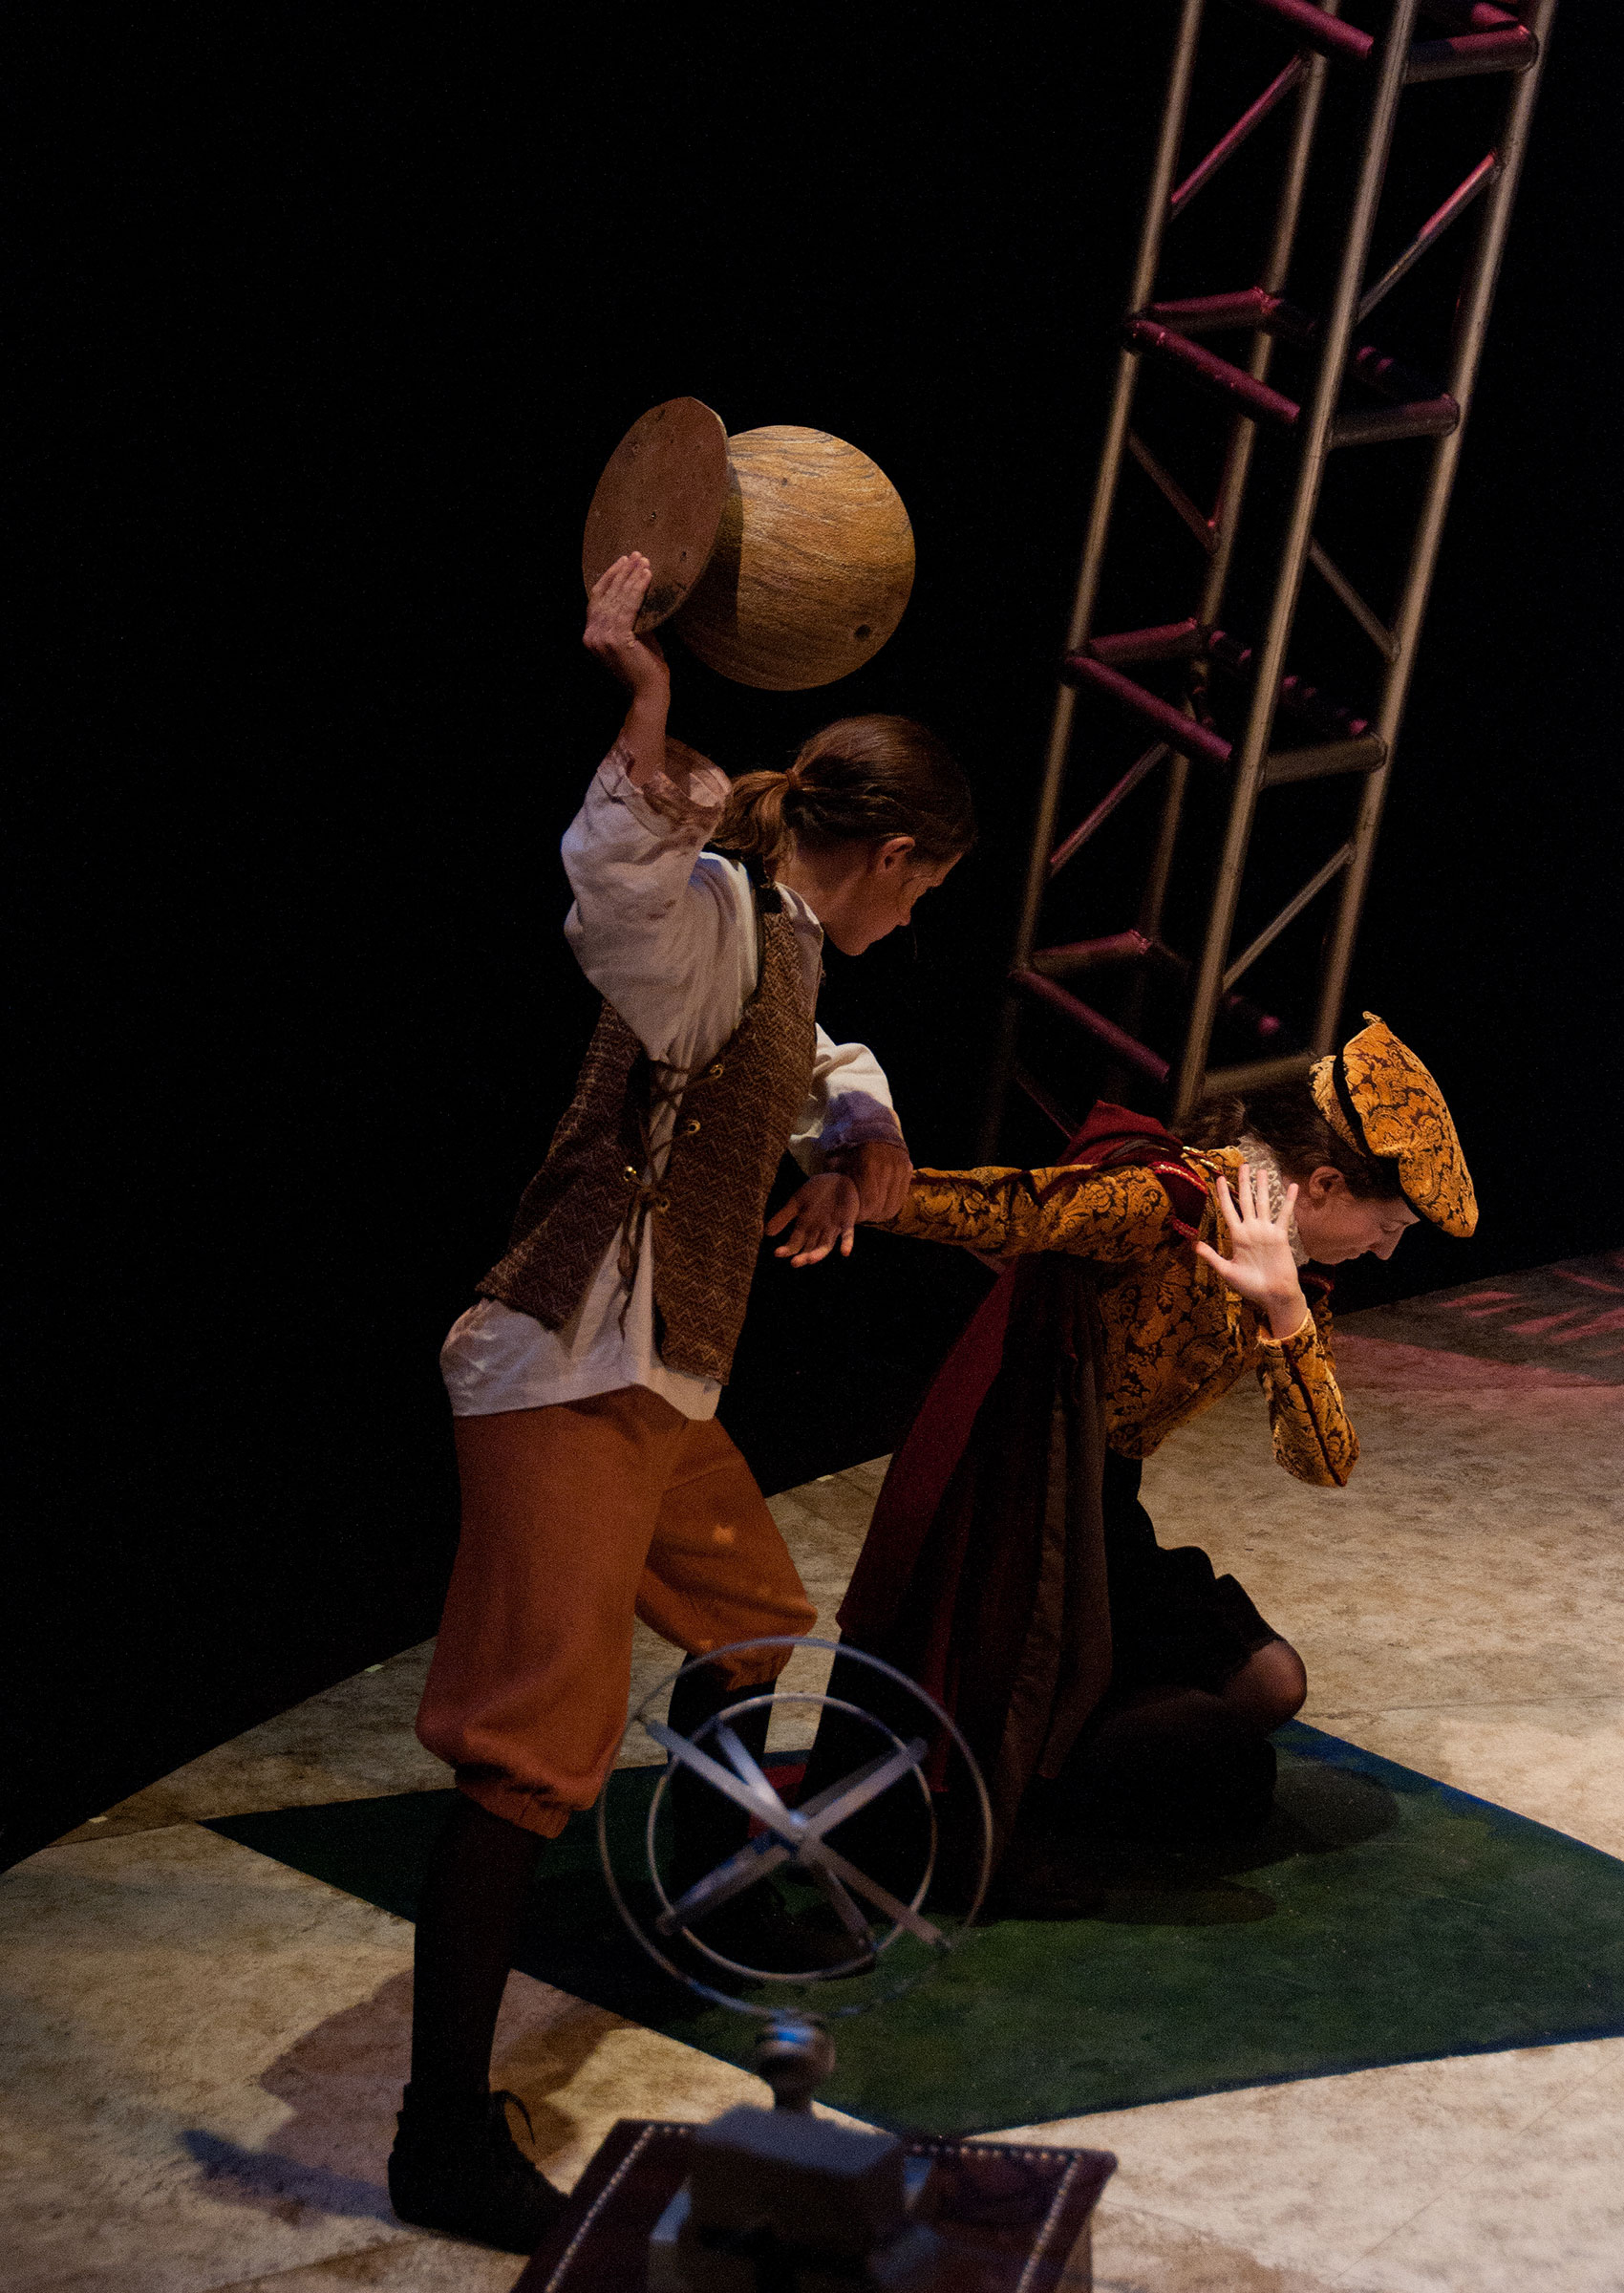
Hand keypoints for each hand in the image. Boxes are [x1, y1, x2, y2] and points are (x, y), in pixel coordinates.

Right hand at [583, 553, 669, 700]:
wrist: (648, 693)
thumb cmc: (645, 668)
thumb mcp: (634, 637)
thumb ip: (631, 618)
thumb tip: (639, 593)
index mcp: (591, 635)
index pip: (597, 599)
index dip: (609, 578)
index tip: (623, 561)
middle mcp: (591, 636)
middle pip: (605, 595)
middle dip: (622, 572)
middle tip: (635, 555)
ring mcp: (601, 638)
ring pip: (616, 598)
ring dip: (631, 577)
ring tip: (644, 561)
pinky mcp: (616, 639)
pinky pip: (627, 607)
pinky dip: (637, 589)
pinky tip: (646, 577)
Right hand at [764, 1173, 861, 1266]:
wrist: (840, 1177)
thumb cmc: (818, 1189)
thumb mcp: (798, 1200)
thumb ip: (784, 1216)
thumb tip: (767, 1233)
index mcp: (806, 1226)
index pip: (795, 1243)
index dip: (787, 1249)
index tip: (777, 1253)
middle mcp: (819, 1231)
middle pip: (810, 1248)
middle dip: (803, 1257)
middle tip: (794, 1263)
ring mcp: (833, 1227)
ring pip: (826, 1245)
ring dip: (819, 1254)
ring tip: (810, 1260)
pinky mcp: (847, 1221)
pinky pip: (847, 1234)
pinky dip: (847, 1243)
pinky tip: (845, 1252)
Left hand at [824, 1140, 913, 1223]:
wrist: (870, 1123)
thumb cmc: (848, 1143)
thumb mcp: (835, 1159)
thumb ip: (836, 1182)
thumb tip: (834, 1205)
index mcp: (868, 1166)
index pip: (870, 1203)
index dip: (861, 1214)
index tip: (852, 1216)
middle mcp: (888, 1168)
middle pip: (883, 1208)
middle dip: (870, 1216)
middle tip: (860, 1216)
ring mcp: (901, 1168)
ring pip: (894, 1205)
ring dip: (881, 1212)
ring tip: (869, 1211)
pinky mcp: (908, 1168)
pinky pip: (901, 1197)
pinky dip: (891, 1204)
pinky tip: (880, 1203)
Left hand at [1194, 1164, 1308, 1339]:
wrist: (1273, 1295)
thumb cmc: (1250, 1286)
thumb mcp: (1227, 1271)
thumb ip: (1212, 1256)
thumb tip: (1194, 1245)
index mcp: (1237, 1236)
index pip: (1228, 1210)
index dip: (1224, 1194)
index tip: (1219, 1179)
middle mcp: (1251, 1230)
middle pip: (1246, 1200)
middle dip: (1244, 1183)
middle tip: (1243, 1165)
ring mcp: (1266, 1231)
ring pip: (1263, 1203)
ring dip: (1263, 1187)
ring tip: (1262, 1170)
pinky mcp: (1281, 1236)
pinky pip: (1284, 1215)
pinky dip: (1288, 1201)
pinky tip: (1292, 1186)